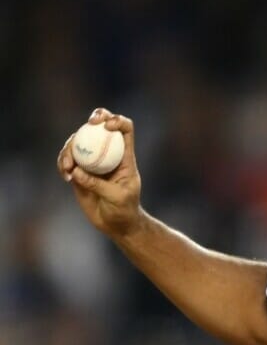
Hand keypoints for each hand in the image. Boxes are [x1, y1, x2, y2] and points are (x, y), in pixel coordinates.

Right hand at [57, 108, 143, 237]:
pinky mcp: (79, 171)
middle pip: (99, 128)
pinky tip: (66, 175)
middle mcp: (108, 154)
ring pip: (79, 142)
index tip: (106, 126)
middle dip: (92, 121)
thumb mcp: (117, 197)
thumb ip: (98, 184)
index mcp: (125, 156)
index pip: (125, 129)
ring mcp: (93, 161)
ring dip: (70, 148)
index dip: (117, 121)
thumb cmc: (124, 209)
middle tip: (86, 126)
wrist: (116, 224)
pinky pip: (67, 160)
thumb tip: (77, 171)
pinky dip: (63, 163)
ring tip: (68, 167)